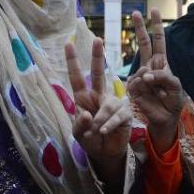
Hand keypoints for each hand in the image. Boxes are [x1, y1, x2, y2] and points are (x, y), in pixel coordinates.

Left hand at [65, 38, 131, 164]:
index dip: (72, 61)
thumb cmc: (90, 140)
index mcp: (84, 98)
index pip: (76, 77)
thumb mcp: (78, 134)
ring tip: (95, 131)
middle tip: (98, 39)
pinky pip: (118, 115)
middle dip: (97, 56)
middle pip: (98, 73)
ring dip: (100, 119)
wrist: (105, 153)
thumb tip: (86, 114)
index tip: (68, 43)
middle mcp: (99, 96)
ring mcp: (113, 103)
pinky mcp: (125, 113)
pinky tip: (103, 131)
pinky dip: (109, 124)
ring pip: (108, 104)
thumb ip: (79, 125)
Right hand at [126, 8, 183, 154]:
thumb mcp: (175, 87)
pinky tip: (149, 93)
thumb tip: (146, 73)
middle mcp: (149, 66)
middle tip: (136, 12)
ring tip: (157, 90)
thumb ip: (164, 77)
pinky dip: (144, 86)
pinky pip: (137, 81)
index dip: (156, 26)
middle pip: (144, 43)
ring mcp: (140, 76)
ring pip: (141, 66)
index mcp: (161, 63)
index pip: (158, 41)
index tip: (154, 10)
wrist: (164, 119)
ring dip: (151, 78)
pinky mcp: (133, 87)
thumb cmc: (172, 102)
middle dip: (140, 28)